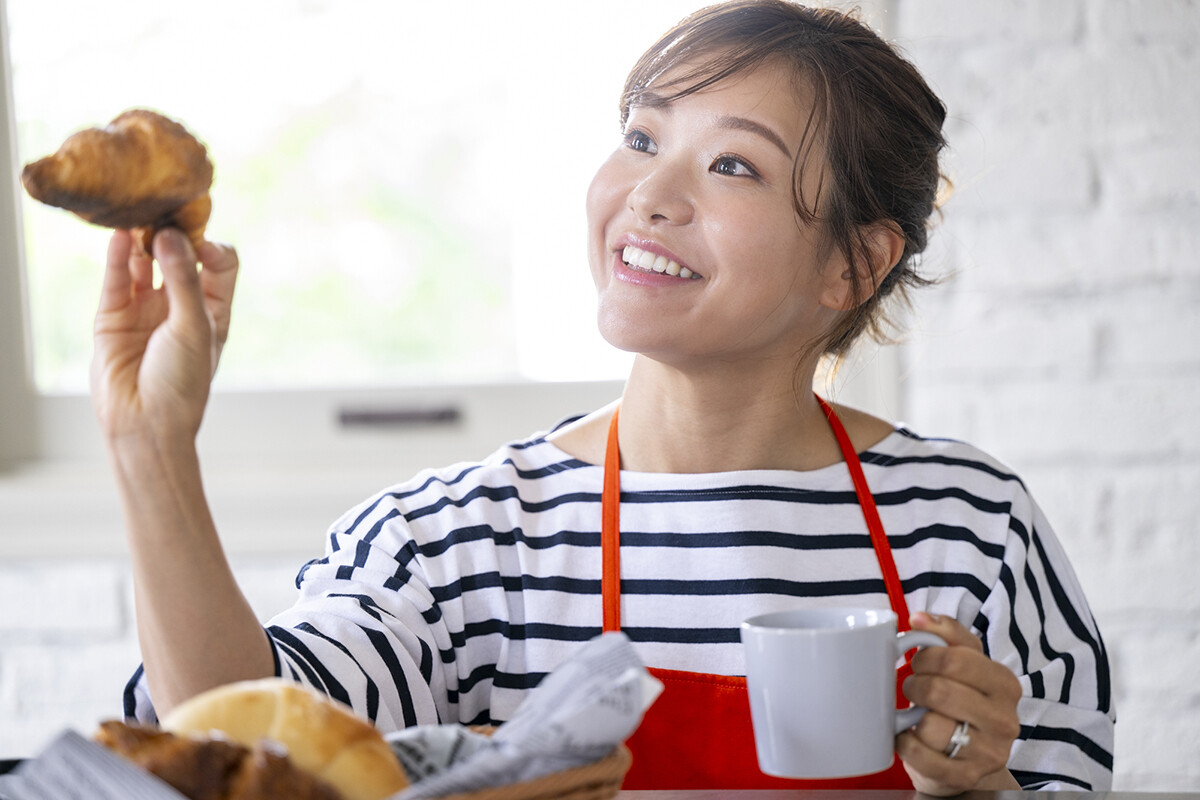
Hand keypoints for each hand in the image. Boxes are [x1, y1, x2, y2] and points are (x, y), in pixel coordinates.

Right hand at [91, 228, 238, 446]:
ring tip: (141, 221)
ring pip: (145, 261)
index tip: (200, 244)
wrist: (145, 423)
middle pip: (180, 255)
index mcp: (213, 309)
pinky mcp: (114, 315)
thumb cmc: (183, 382)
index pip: (220, 262)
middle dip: (175, 234)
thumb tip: (171, 234)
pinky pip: (117, 277)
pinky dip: (118, 256)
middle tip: (167, 213)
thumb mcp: (193, 327)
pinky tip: (121, 236)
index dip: (211, 247)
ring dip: (143, 240)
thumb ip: (183, 279)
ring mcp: (146, 308)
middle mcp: (180, 304)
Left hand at [896, 612, 1022, 794]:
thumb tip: (919, 618)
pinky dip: (906, 744)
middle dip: (914, 685)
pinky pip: (922, 757)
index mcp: (1005, 684)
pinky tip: (909, 736)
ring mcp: (988, 753)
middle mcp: (1004, 720)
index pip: (955, 659)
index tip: (919, 662)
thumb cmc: (963, 700)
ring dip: (912, 716)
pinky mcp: (966, 776)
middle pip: (940, 691)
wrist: (970, 755)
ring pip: (931, 726)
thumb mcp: (964, 662)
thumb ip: (946, 634)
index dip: (926, 657)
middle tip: (913, 687)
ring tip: (915, 713)